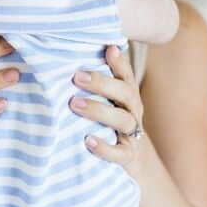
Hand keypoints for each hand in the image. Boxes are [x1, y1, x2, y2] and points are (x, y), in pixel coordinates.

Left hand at [68, 44, 144, 170]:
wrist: (130, 157)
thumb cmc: (109, 120)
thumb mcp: (106, 99)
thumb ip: (93, 80)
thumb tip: (74, 55)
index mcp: (127, 94)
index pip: (126, 75)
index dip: (119, 62)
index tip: (108, 50)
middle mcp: (133, 110)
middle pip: (126, 93)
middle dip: (102, 84)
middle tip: (77, 77)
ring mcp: (132, 133)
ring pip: (123, 120)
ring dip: (99, 111)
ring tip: (74, 104)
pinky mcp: (127, 155)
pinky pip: (119, 153)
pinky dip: (104, 148)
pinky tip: (87, 140)